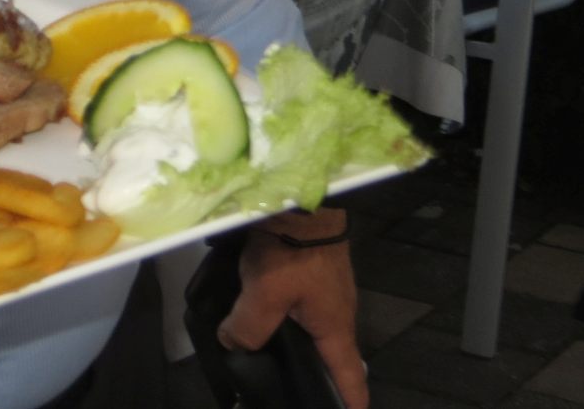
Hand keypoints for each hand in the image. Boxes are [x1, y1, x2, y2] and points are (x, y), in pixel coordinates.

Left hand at [220, 212, 365, 408]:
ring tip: (262, 349)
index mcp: (335, 328)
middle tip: (286, 381)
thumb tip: (233, 343)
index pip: (350, 377)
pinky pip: (297, 302)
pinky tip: (255, 309)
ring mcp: (324, 289)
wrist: (300, 196)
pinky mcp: (310, 269)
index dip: (350, 402)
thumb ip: (248, 325)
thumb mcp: (265, 292)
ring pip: (308, 326)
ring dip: (292, 339)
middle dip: (315, 372)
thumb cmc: (293, 249)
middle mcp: (336, 313)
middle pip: (328, 354)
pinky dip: (281, 312)